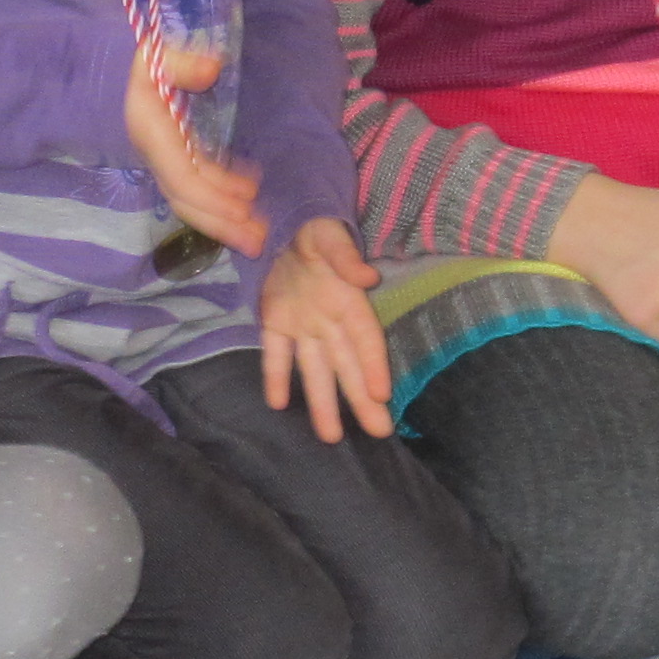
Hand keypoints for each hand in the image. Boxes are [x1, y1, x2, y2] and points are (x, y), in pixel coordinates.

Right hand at [127, 43, 269, 257]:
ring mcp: (167, 159)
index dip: (212, 199)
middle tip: (259, 243)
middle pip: (189, 202)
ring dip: (226, 217)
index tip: (244, 210)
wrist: (116, 69)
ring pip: (195, 199)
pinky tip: (250, 193)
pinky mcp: (177, 156)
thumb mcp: (156, 54)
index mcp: (154, 136)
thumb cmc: (143, 61)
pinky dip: (224, 193)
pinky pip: (200, 183)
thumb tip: (211, 70)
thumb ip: (182, 62)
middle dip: (222, 225)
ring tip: (259, 231)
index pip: (182, 180)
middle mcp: (158, 156)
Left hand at [260, 218, 392, 443]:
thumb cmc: (317, 229)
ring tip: (331, 436)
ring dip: (323, 402)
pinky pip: (276, 354)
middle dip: (361, 398)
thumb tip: (368, 276)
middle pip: (348, 365)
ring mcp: (303, 325)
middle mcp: (329, 320)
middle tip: (379, 432)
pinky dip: (276, 376)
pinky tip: (276, 403)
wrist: (284, 222)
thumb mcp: (330, 235)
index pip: (365, 338)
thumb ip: (346, 256)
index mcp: (348, 300)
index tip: (382, 394)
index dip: (374, 365)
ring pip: (315, 370)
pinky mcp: (275, 323)